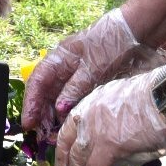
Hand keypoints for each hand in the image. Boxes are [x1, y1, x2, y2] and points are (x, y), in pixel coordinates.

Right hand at [21, 9, 165, 130]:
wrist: (136, 31)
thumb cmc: (112, 43)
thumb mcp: (93, 67)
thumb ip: (75, 87)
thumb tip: (59, 109)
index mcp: (59, 58)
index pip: (37, 81)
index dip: (31, 103)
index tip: (28, 122)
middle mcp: (63, 66)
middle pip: (45, 91)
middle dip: (40, 113)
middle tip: (41, 134)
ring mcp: (75, 73)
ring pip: (57, 96)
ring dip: (53, 114)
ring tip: (52, 133)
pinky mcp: (87, 79)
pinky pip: (71, 97)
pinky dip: (68, 110)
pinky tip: (68, 123)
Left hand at [54, 62, 165, 165]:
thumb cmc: (154, 96)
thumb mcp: (121, 100)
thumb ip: (110, 119)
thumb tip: (113, 140)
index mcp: (90, 103)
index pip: (68, 129)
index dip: (64, 148)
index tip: (63, 160)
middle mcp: (87, 116)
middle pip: (69, 146)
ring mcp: (95, 131)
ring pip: (79, 161)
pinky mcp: (108, 147)